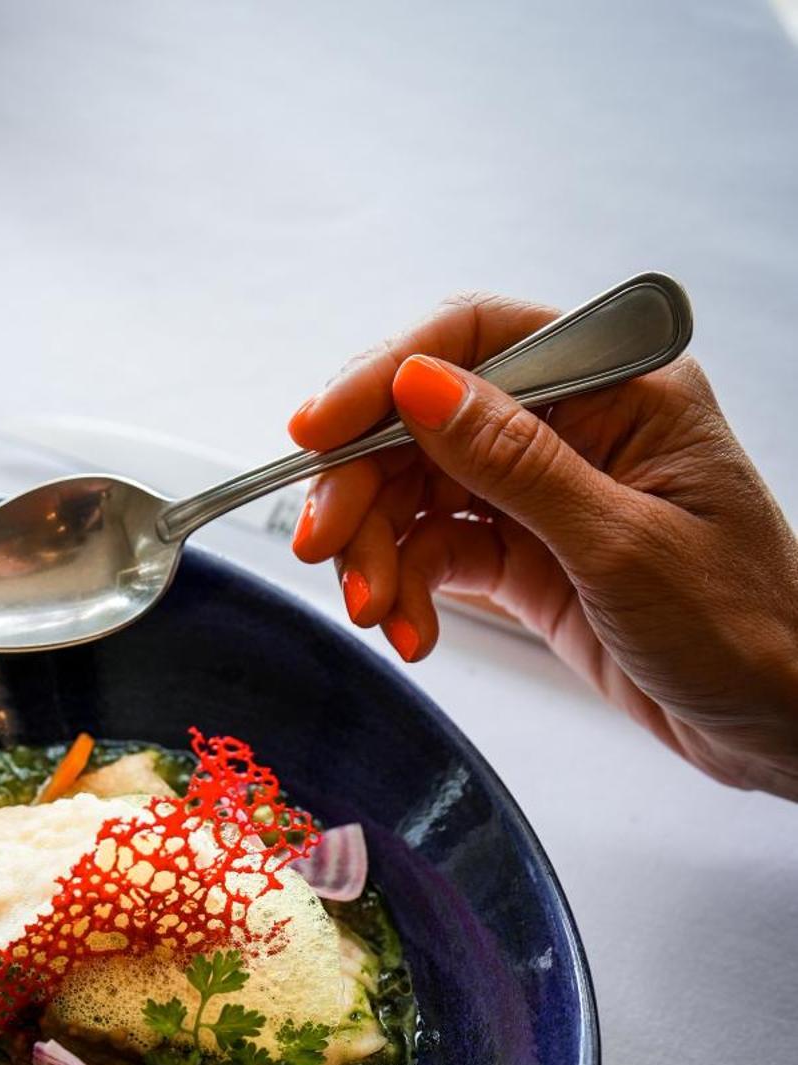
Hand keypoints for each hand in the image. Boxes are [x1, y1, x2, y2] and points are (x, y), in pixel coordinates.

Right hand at [288, 293, 797, 799]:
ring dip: (379, 551)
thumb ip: (514, 463)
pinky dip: (410, 592)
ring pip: (421, 492)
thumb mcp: (620, 544)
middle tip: (324, 551)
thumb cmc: (740, 627)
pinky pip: (440, 553)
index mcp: (621, 385)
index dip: (383, 376)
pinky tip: (412, 634)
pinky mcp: (529, 558)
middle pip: (428, 422)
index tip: (315, 434)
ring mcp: (547, 493)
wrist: (779, 723)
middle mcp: (576, 426)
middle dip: (365, 486)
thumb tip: (418, 387)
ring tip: (376, 614)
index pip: (478, 340)